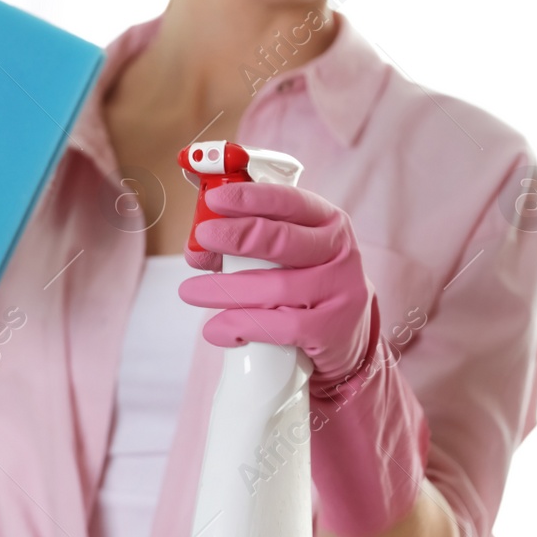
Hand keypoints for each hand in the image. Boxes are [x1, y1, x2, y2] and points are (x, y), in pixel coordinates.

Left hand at [177, 182, 375, 390]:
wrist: (346, 337)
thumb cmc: (306, 286)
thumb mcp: (290, 256)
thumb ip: (248, 247)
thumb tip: (197, 249)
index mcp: (327, 223)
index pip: (290, 202)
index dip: (251, 198)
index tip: (216, 199)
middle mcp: (339, 253)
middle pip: (282, 240)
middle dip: (237, 236)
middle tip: (203, 237)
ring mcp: (339, 292)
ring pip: (274, 287)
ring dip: (225, 289)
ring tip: (190, 291)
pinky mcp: (331, 329)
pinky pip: (277, 327)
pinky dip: (239, 326)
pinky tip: (217, 329)